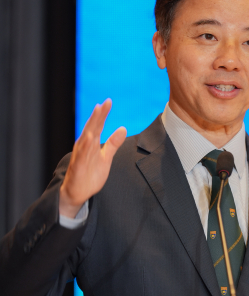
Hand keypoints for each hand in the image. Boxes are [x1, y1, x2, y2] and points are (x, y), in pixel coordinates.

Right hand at [59, 99, 126, 218]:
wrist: (77, 193)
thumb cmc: (90, 174)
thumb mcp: (106, 158)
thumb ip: (113, 144)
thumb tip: (123, 128)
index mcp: (91, 143)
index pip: (98, 125)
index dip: (103, 114)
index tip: (108, 101)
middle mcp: (84, 146)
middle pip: (92, 127)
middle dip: (98, 115)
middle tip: (104, 103)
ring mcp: (80, 155)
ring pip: (86, 137)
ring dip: (91, 125)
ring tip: (97, 113)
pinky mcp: (78, 166)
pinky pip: (82, 154)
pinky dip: (85, 145)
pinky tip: (90, 137)